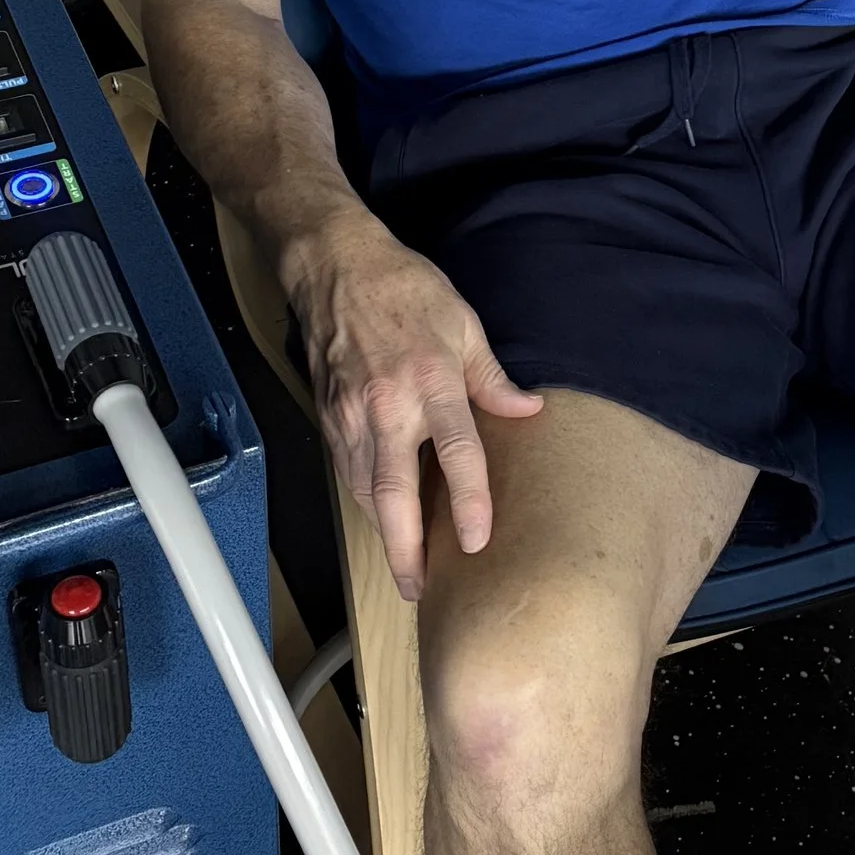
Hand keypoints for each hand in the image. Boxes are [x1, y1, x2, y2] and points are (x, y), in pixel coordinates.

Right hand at [280, 208, 543, 601]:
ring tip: (404, 566)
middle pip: (393, 493)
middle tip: (417, 588)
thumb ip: (491, 377)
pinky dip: (366, 501)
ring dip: (384, 532)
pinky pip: (349, 471)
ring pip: (365, 491)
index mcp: (430, 381)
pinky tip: (382, 519)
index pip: (456, 453)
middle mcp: (386, 406)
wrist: (334, 266)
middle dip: (404, 548)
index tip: (477, 540)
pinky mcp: (329, 417)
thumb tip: (526, 411)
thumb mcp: (463, 323)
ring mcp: (351, 415)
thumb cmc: (403, 288)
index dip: (469, 500)